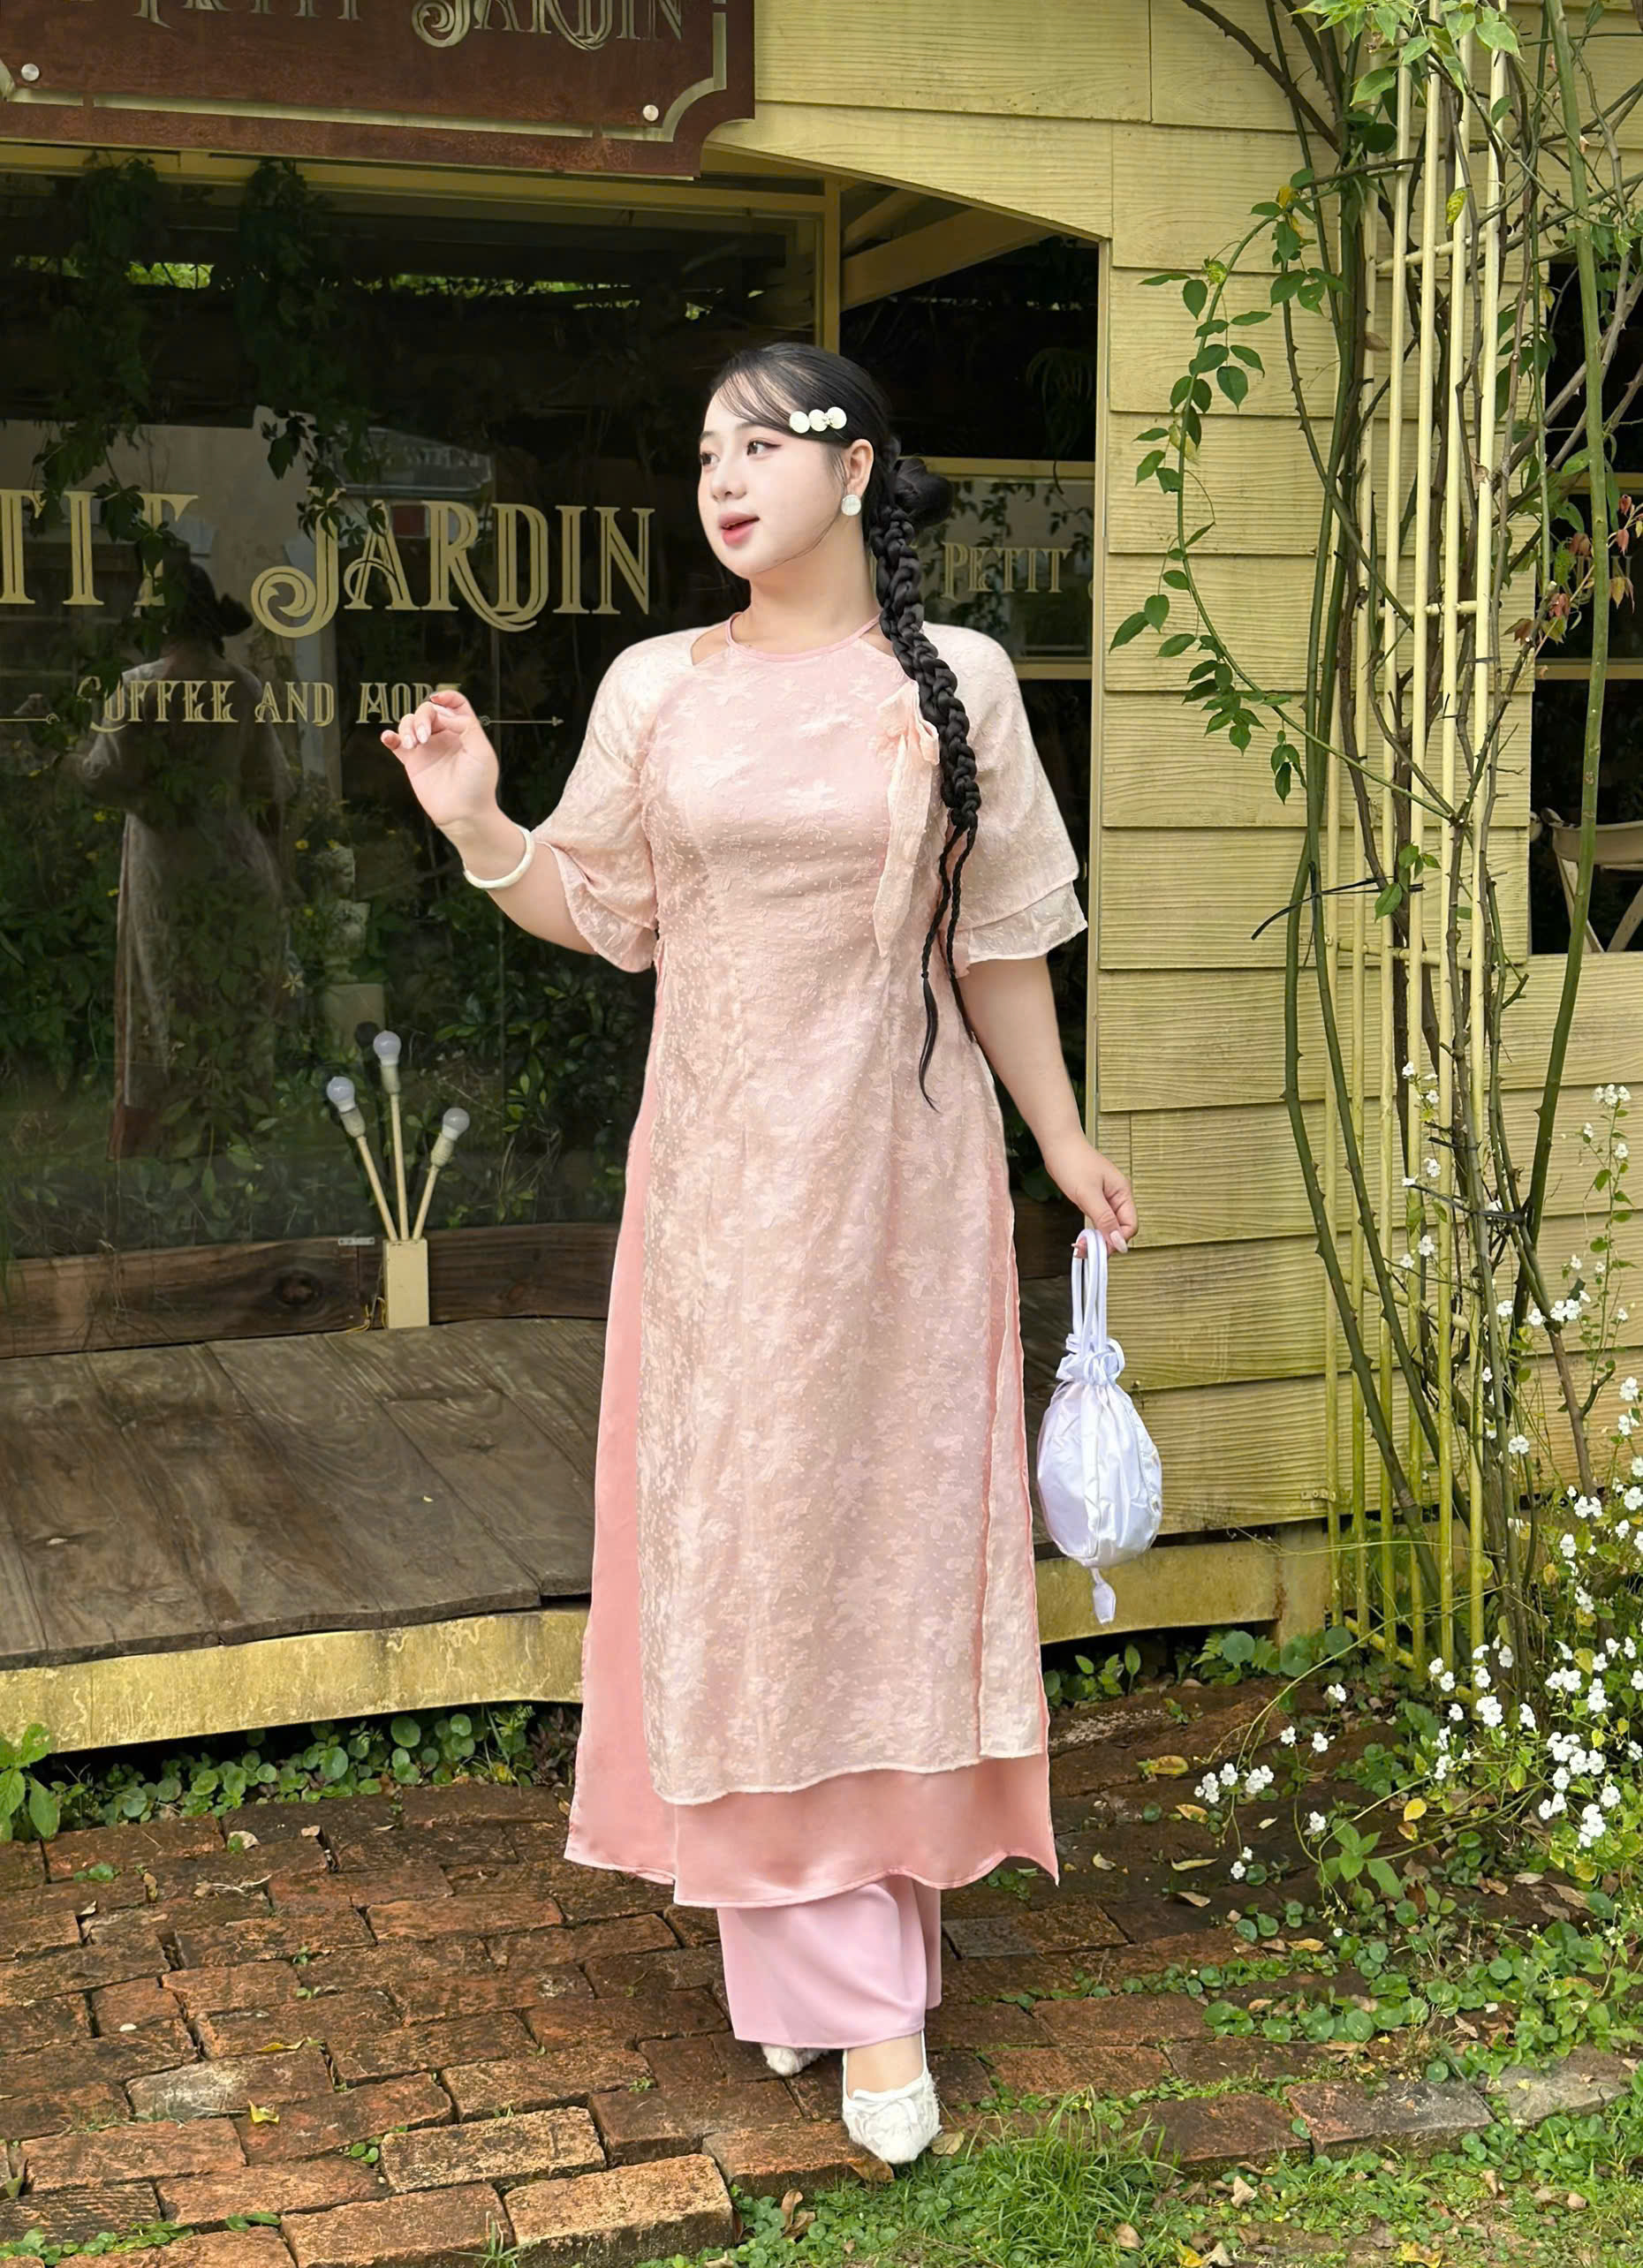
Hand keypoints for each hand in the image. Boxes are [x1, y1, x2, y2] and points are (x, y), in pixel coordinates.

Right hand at [380, 689, 499, 831]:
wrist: (464, 814)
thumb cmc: (478, 785)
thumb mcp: (482, 751)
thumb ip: (466, 726)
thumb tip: (443, 714)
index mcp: (463, 731)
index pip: (454, 704)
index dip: (446, 696)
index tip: (437, 699)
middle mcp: (444, 736)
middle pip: (427, 710)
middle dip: (422, 717)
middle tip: (424, 737)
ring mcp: (427, 748)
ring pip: (409, 723)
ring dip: (406, 727)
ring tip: (412, 745)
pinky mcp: (413, 762)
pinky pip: (396, 744)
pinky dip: (390, 737)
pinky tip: (389, 738)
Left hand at [1039, 1130, 1137, 1254]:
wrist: (1057, 1144)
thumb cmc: (1073, 1161)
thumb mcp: (1088, 1193)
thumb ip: (1104, 1218)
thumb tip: (1118, 1241)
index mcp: (1122, 1193)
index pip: (1130, 1225)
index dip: (1117, 1240)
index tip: (1100, 1249)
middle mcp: (1117, 1197)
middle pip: (1119, 1229)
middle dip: (1105, 1242)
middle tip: (1085, 1249)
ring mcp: (1105, 1198)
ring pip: (1108, 1226)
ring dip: (1097, 1239)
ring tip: (1080, 1245)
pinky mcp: (1093, 1199)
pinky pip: (1098, 1220)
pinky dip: (1091, 1230)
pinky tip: (1081, 1237)